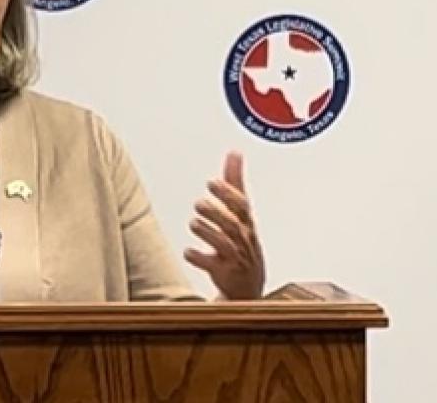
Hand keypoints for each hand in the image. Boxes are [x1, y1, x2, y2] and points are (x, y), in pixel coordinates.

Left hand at [183, 151, 265, 299]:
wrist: (247, 284)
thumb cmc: (241, 239)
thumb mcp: (240, 211)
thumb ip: (234, 182)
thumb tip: (234, 152)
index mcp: (247, 222)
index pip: (241, 205)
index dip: (227, 194)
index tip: (211, 182)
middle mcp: (243, 239)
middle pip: (232, 224)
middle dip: (215, 212)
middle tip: (199, 204)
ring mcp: (235, 257)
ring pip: (223, 244)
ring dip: (207, 232)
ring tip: (194, 223)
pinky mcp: (224, 273)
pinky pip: (212, 266)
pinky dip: (200, 258)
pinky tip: (189, 252)